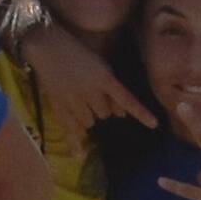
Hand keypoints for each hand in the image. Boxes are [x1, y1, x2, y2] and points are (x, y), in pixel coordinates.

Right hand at [25, 17, 155, 141]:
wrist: (45, 43)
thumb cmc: (75, 50)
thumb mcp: (99, 64)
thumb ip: (111, 88)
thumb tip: (122, 114)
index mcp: (104, 77)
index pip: (127, 99)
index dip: (141, 113)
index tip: (155, 125)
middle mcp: (90, 90)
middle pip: (106, 113)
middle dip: (102, 108)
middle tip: (91, 93)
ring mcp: (73, 100)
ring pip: (89, 122)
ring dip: (88, 116)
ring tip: (77, 99)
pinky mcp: (58, 105)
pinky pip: (69, 128)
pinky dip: (75, 143)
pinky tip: (79, 157)